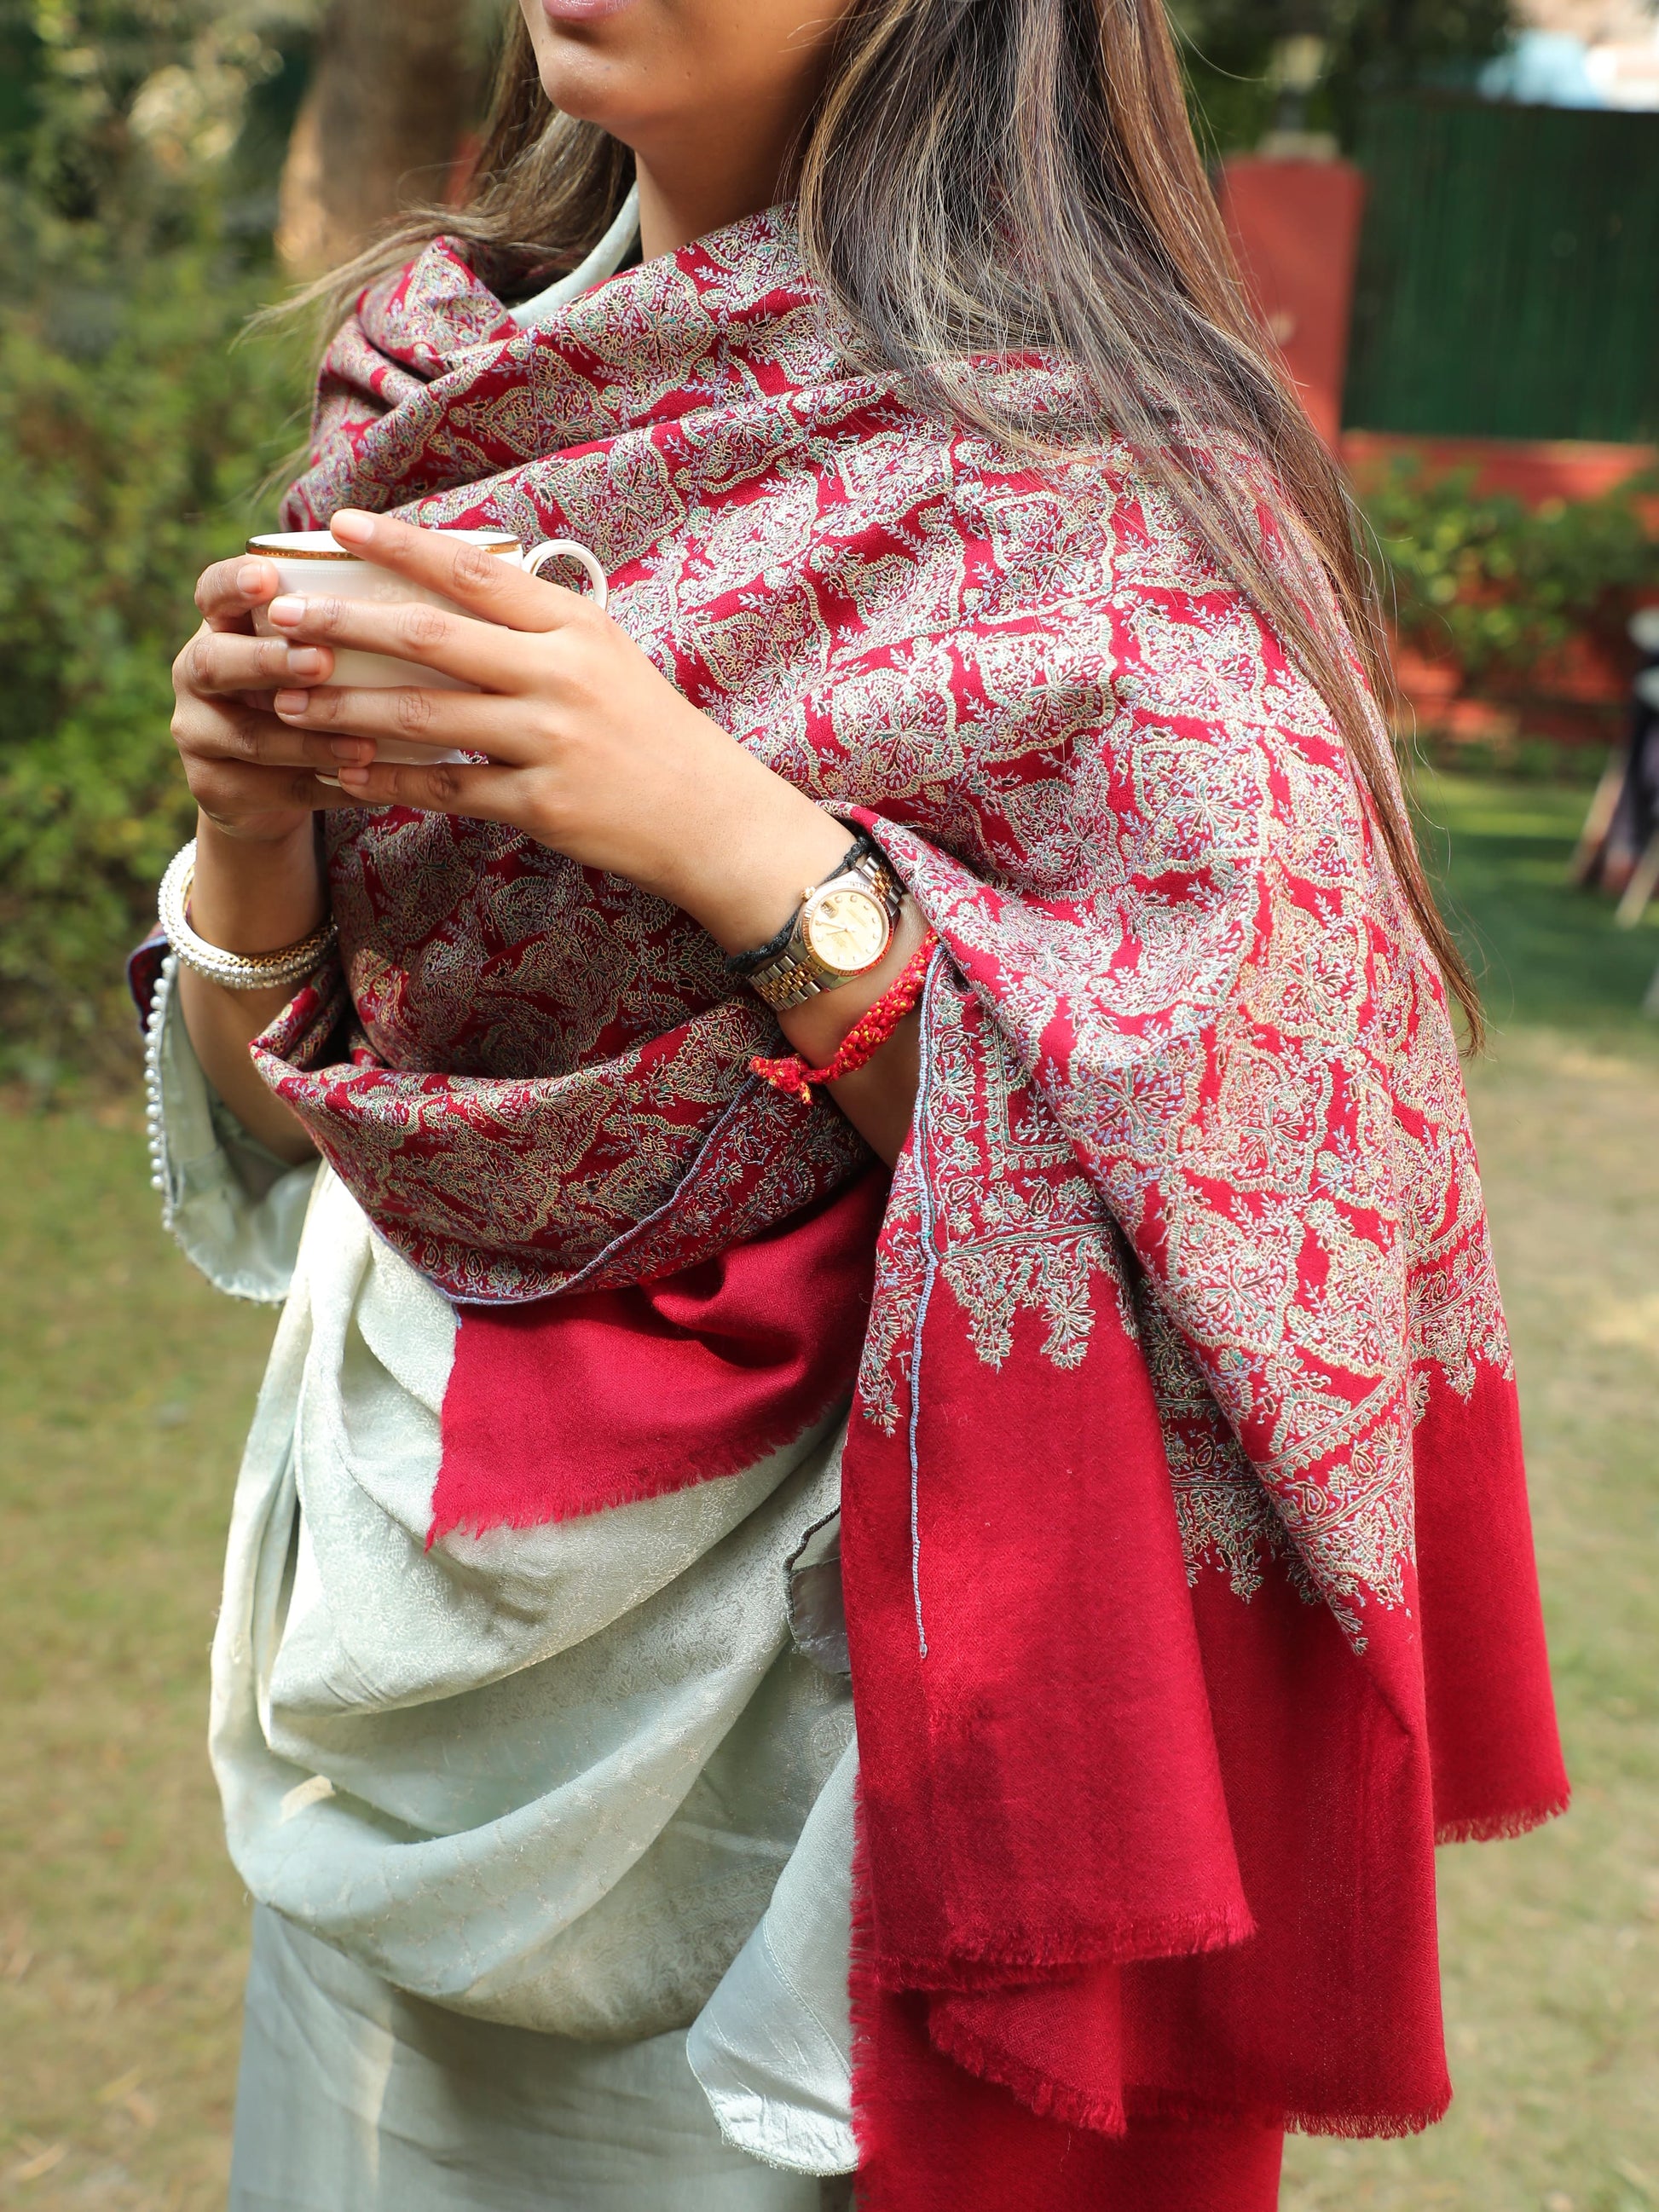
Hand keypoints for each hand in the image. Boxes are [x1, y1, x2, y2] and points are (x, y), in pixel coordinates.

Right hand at [171, 554, 373, 842]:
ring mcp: (197, 734)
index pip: (211, 593)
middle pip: (216, 663)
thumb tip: (420, 594)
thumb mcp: (312, 655)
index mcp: (220, 628)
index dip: (234, 583)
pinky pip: (274, 792)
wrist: (272, 785)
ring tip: (365, 745)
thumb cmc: (307, 695)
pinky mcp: (213, 789)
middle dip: (270, 661)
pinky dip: (326, 788)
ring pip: (250, 738)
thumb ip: (337, 629)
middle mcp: (195, 675)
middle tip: (322, 660)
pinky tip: (368, 785)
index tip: (267, 576)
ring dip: (310, 741)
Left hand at [267, 510, 848, 942]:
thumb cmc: (652, 732)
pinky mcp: (543, 805)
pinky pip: (445, 789)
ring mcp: (550, 741)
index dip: (398, 544)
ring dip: (345, 707)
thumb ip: (535, 624)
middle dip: (343, 622)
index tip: (336, 524)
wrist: (715, 819)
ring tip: (286, 700)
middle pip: (428, 636)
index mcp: (573, 624)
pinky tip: (341, 775)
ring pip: (422, 714)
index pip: (471, 569)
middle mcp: (560, 674)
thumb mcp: (606, 656)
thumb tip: (449, 587)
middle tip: (277, 615)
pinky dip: (387, 781)